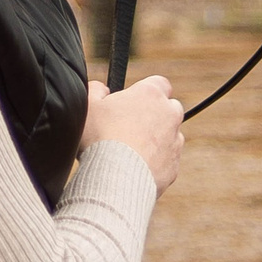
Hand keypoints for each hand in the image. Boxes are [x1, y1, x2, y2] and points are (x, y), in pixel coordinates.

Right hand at [80, 76, 185, 194]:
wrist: (115, 177)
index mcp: (151, 94)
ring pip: (170, 135)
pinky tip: (134, 167)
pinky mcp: (173, 165)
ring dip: (156, 139)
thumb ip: (96, 89)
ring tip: (130, 150)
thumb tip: (101, 89)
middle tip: (131, 125)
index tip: (133, 101)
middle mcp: (169, 114)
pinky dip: (155, 162)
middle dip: (154, 115)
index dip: (146, 91)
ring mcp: (174, 141)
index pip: (160, 83)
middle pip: (169, 108)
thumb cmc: (100, 137)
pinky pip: (166, 160)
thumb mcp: (88, 104)